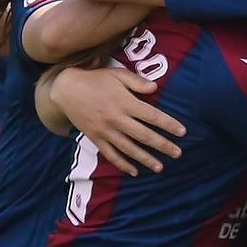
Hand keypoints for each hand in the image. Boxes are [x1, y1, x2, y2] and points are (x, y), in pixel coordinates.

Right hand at [51, 66, 184, 174]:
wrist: (65, 89)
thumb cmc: (95, 79)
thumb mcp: (116, 74)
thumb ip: (136, 81)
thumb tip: (155, 88)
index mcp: (124, 102)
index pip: (152, 116)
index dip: (168, 124)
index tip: (182, 132)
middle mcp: (116, 119)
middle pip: (144, 135)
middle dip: (163, 145)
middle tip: (178, 153)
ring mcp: (105, 131)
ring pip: (129, 149)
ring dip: (145, 159)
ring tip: (160, 167)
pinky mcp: (95, 138)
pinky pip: (110, 155)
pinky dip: (122, 164)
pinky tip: (134, 171)